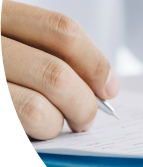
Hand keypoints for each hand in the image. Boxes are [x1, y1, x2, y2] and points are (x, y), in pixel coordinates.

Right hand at [1, 0, 118, 139]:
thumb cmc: (1, 62)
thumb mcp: (9, 42)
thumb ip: (45, 53)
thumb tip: (105, 87)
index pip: (61, 29)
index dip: (94, 61)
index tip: (108, 88)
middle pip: (55, 73)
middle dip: (83, 103)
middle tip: (85, 120)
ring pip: (36, 110)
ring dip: (54, 126)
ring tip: (50, 128)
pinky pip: (21, 125)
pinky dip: (33, 137)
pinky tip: (29, 134)